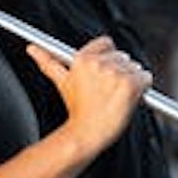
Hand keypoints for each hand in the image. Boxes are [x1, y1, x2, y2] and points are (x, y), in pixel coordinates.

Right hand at [28, 38, 151, 155]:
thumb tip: (31, 48)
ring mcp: (115, 74)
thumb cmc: (77, 109)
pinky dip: (143, 87)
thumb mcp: (62, 82)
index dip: (108, 58)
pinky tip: (130, 98)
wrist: (87, 134)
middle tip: (109, 90)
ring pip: (135, 67)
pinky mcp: (130, 85)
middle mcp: (99, 63)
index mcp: (82, 58)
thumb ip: (47, 61)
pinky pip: (146, 77)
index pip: (106, 43)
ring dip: (132, 80)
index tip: (106, 73)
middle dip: (120, 70)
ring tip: (117, 96)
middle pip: (122, 56)